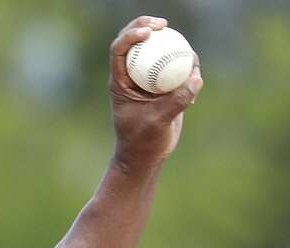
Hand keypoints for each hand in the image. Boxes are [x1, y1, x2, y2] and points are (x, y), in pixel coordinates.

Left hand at [108, 16, 203, 169]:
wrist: (146, 155)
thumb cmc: (142, 140)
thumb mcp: (158, 121)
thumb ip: (176, 100)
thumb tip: (195, 77)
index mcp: (120, 81)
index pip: (119, 50)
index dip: (130, 35)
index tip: (149, 32)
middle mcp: (132, 76)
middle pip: (135, 42)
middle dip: (147, 26)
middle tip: (164, 24)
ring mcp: (148, 79)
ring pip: (158, 52)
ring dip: (173, 47)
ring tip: (190, 59)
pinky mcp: (164, 85)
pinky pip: (176, 67)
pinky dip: (187, 69)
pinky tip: (194, 82)